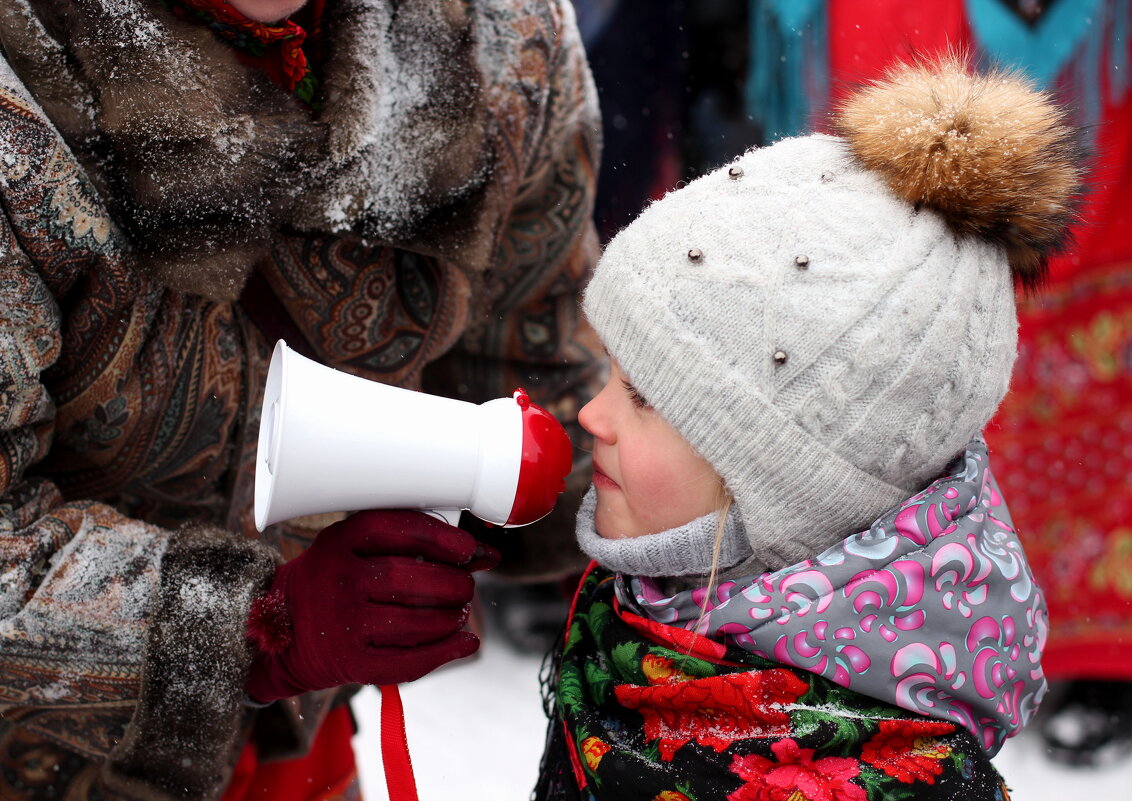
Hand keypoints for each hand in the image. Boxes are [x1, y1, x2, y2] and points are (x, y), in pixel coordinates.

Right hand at [245, 510, 498, 702]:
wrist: (282, 629)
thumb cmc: (335, 580)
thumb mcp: (355, 548)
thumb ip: (409, 544)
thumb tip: (481, 554)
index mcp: (341, 541)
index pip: (401, 529)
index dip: (444, 538)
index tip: (469, 550)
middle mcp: (340, 580)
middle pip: (410, 578)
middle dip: (452, 583)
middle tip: (465, 586)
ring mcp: (343, 624)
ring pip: (414, 621)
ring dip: (451, 617)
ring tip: (460, 612)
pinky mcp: (351, 662)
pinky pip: (408, 661)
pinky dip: (445, 652)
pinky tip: (464, 642)